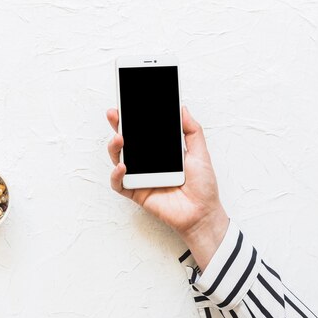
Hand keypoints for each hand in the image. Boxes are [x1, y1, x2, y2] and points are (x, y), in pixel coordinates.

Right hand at [106, 107, 228, 269]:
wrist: (203, 212)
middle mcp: (146, 163)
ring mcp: (139, 178)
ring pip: (117, 160)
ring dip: (114, 148)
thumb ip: (192, 130)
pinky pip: (118, 184)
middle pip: (126, 143)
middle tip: (114, 114)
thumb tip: (182, 108)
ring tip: (119, 138)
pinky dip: (116, 175)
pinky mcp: (135, 193)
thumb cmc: (202, 187)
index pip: (142, 132)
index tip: (127, 105)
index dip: (132, 119)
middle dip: (117, 127)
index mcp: (159, 152)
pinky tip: (123, 166)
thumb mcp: (200, 153)